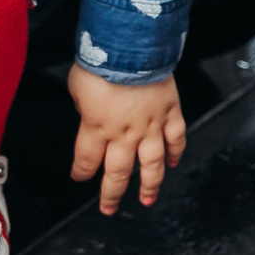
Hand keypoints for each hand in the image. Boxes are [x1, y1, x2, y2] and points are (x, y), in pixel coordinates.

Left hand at [69, 68, 186, 214]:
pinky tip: (174, 164)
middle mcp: (124, 134)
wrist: (132, 46)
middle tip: (109, 208)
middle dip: (111, 194)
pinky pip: (176, 139)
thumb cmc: (101, 61)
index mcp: (96, 127)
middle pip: (117, 172)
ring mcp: (150, 126)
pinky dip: (176, 153)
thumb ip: (85, 106)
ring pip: (151, 165)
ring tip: (147, 199)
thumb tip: (89, 112)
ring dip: (149, 185)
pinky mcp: (170, 113)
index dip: (81, 172)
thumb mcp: (78, 86)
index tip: (79, 177)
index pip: (86, 160)